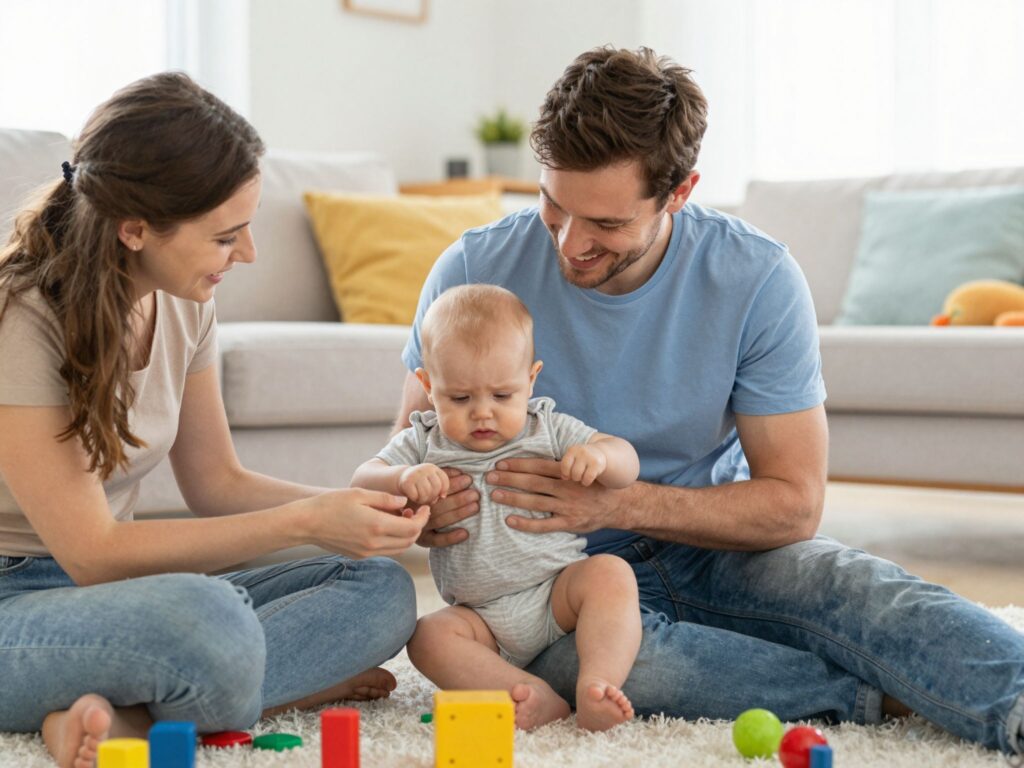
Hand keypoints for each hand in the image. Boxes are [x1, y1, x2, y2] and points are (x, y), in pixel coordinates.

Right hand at [301, 488, 429, 558]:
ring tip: (401, 517)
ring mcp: (367, 552)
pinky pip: (385, 551)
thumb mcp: (361, 493)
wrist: (307, 523)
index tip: (425, 507)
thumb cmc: (332, 503)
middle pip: (409, 541)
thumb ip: (386, 498)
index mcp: (377, 525)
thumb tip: (404, 501)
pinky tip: (387, 526)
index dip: (423, 518)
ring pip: (399, 549)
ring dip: (406, 535)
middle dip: (417, 527)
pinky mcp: (360, 556)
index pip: (412, 528)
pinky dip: (393, 541)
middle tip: (414, 511)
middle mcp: (374, 543)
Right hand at [399, 463, 449, 504]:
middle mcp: (424, 469)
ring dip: (424, 500)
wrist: (401, 478)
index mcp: (432, 468)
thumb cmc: (419, 483)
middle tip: (427, 498)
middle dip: (433, 497)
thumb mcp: (430, 482)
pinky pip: (416, 496)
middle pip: (436, 488)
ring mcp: (415, 474)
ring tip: (420, 498)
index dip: (443, 491)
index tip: (439, 496)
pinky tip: (414, 497)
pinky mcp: (407, 482)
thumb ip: (438, 489)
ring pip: (426, 493)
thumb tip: (442, 496)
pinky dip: (415, 499)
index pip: (444, 481)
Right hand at [416, 468, 479, 548]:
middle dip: (459, 499)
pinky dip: (451, 538)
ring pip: (440, 521)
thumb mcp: (428, 480)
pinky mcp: (424, 540)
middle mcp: (416, 510)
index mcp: (417, 493)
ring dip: (459, 514)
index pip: (436, 489)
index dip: (453, 484)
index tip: (468, 479)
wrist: (403, 509)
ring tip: (475, 506)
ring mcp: (420, 526)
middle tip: (475, 494)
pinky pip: (437, 540)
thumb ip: (441, 476)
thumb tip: (460, 471)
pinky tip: (465, 533)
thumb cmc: (424, 491)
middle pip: (439, 505)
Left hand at [486, 458, 628, 533]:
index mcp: (568, 473)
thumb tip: (534, 461)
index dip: (518, 464)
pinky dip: (526, 523)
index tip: (500, 463)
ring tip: (494, 495)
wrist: (619, 504)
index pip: (538, 466)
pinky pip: (544, 525)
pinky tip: (510, 520)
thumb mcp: (581, 470)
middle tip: (489, 477)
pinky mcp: (569, 524)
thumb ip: (560, 467)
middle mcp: (566, 488)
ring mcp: (567, 507)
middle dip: (509, 479)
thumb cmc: (594, 484)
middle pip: (532, 482)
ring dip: (513, 498)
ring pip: (535, 502)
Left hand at [560, 444, 606, 486]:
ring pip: (579, 476)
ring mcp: (590, 457)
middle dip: (574, 477)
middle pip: (572, 472)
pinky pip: (588, 478)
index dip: (565, 473)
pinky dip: (586, 482)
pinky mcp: (597, 464)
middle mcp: (581, 451)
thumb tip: (563, 478)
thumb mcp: (572, 458)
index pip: (564, 465)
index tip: (568, 476)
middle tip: (577, 476)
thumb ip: (565, 466)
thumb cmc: (581, 460)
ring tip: (582, 477)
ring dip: (580, 480)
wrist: (599, 453)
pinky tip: (588, 479)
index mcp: (572, 450)